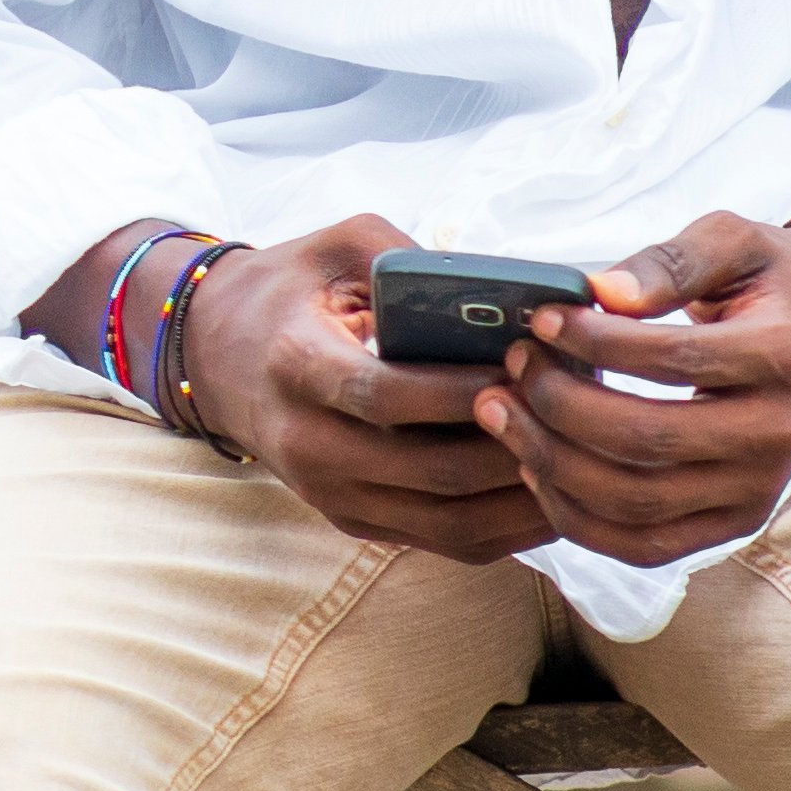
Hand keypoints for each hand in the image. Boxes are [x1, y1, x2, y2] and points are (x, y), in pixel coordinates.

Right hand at [181, 216, 556, 564]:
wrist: (214, 355)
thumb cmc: (289, 291)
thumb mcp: (335, 249)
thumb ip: (407, 256)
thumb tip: (500, 287)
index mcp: (296, 367)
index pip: (386, 397)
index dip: (459, 392)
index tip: (521, 369)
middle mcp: (308, 445)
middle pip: (430, 472)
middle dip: (512, 447)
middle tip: (571, 412)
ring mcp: (331, 494)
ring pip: (449, 521)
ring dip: (522, 497)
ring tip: (576, 454)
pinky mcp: (355, 522)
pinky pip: (447, 542)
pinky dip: (508, 526)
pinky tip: (551, 489)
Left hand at [485, 208, 790, 566]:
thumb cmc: (771, 282)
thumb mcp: (734, 241)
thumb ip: (670, 260)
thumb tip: (601, 291)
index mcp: (781, 356)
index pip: (672, 360)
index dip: (594, 341)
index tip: (540, 319)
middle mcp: (776, 435)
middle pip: (645, 440)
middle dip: (558, 404)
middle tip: (512, 364)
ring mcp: (757, 491)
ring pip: (636, 502)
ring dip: (550, 462)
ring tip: (501, 412)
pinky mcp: (734, 523)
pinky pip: (643, 544)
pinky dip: (577, 517)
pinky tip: (534, 466)